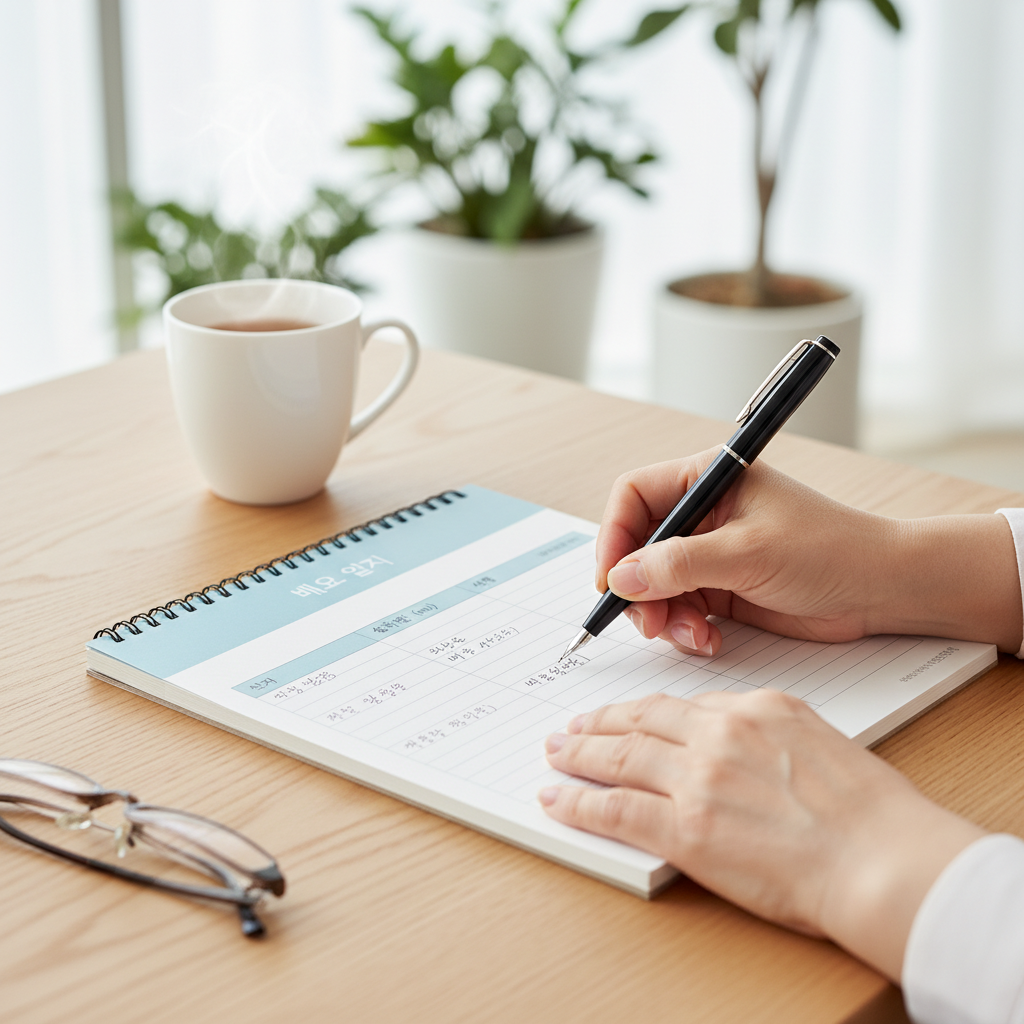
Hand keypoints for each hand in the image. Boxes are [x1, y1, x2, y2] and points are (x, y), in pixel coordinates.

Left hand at [540, 690, 984, 980]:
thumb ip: (771, 736)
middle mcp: (720, 733)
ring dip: (579, 755)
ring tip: (556, 753)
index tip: (626, 716)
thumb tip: (741, 746)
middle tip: (572, 726)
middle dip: (600, 723)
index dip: (644, 711)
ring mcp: (698, 778)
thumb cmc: (872, 813)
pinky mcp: (685, 828)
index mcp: (757, 708)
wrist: (883, 859)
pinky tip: (557, 800)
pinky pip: (616, 810)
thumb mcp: (823, 742)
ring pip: (620, 757)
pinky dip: (579, 803)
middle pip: (641, 721)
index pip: (682, 706)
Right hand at [599, 450, 1021, 654]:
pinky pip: (678, 609)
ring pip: (653, 584)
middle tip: (646, 622)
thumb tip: (621, 578)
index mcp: (707, 479)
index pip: (634, 497)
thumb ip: (679, 565)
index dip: (614, 536)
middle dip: (637, 588)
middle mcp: (702, 513)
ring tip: (689, 635)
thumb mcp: (747, 553)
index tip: (611, 579)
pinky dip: (683, 629)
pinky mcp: (720, 588)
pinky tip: (708, 640)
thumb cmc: (828, 551)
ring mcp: (709, 552)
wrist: (881, 590)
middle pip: (636, 546)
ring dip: (662, 615)